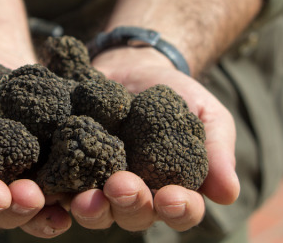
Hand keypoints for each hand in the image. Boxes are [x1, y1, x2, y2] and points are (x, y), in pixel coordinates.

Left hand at [70, 46, 239, 231]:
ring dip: (93, 208)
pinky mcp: (70, 166)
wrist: (132, 67)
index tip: (172, 196)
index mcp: (171, 188)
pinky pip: (63, 185)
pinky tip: (53, 186)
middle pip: (134, 215)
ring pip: (97, 210)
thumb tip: (229, 194)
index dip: (178, 209)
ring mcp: (100, 183)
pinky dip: (58, 190)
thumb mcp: (204, 113)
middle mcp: (135, 194)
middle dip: (130, 205)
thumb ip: (217, 148)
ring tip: (87, 197)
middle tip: (123, 186)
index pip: (180, 210)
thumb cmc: (175, 94)